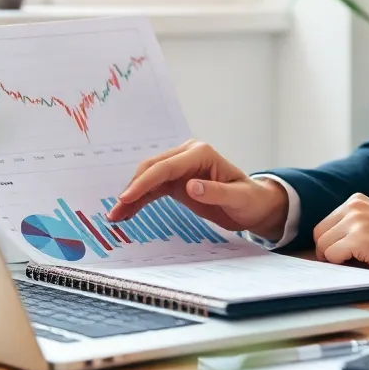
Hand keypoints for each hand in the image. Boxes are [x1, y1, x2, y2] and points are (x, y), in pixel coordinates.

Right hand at [107, 139, 289, 240]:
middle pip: (152, 169)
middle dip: (132, 189)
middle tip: (115, 211)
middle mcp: (188, 155)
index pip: (167, 167)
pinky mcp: (176, 181)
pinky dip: (139, 199)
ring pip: (149, 178)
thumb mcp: (238, 199)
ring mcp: (180, 167)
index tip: (127, 197)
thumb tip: (191, 186)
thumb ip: (216, 192)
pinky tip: (126, 213)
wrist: (253, 206)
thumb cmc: (250, 200)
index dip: (145, 182)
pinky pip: (153, 188)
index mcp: (201, 153)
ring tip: (114, 216)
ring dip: (131, 195)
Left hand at [313, 194, 368, 274]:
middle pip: (319, 235)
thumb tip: (329, 248)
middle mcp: (353, 207)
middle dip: (329, 252)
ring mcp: (355, 222)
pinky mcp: (358, 239)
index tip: (342, 255)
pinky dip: (343, 265)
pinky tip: (364, 264)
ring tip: (359, 263)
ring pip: (323, 246)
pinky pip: (332, 257)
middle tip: (348, 263)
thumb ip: (355, 225)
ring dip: (336, 260)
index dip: (331, 243)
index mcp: (356, 201)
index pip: (325, 225)